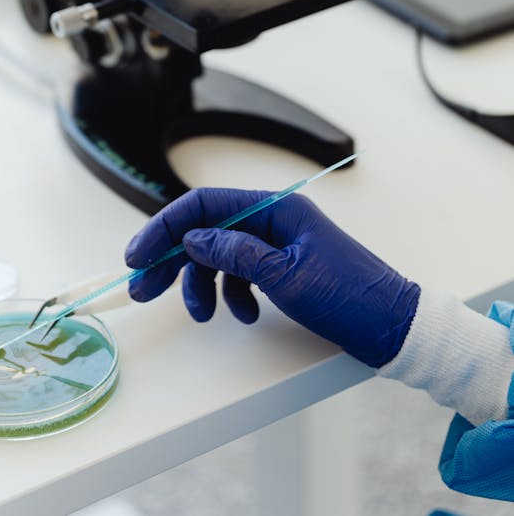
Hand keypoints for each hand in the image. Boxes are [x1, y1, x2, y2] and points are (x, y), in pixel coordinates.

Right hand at [125, 188, 418, 367]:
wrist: (394, 327)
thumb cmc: (349, 297)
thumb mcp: (287, 277)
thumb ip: (236, 254)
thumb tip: (193, 238)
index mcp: (275, 208)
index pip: (205, 205)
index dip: (166, 227)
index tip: (138, 255)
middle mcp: (272, 219)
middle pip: (205, 230)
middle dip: (172, 259)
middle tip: (143, 289)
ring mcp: (276, 244)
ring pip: (219, 256)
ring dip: (203, 285)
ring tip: (203, 314)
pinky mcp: (281, 268)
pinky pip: (240, 275)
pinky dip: (232, 295)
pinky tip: (242, 315)